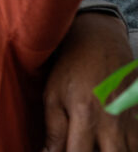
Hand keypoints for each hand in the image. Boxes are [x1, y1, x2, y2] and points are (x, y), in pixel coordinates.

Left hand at [44, 12, 137, 151]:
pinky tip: (111, 140)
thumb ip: (54, 130)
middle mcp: (112, 122)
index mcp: (85, 116)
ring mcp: (129, 121)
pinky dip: (127, 145)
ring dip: (112, 150)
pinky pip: (137, 143)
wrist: (99, 41)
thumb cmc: (71, 68)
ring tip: (95, 143)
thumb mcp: (53, 95)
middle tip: (82, 146)